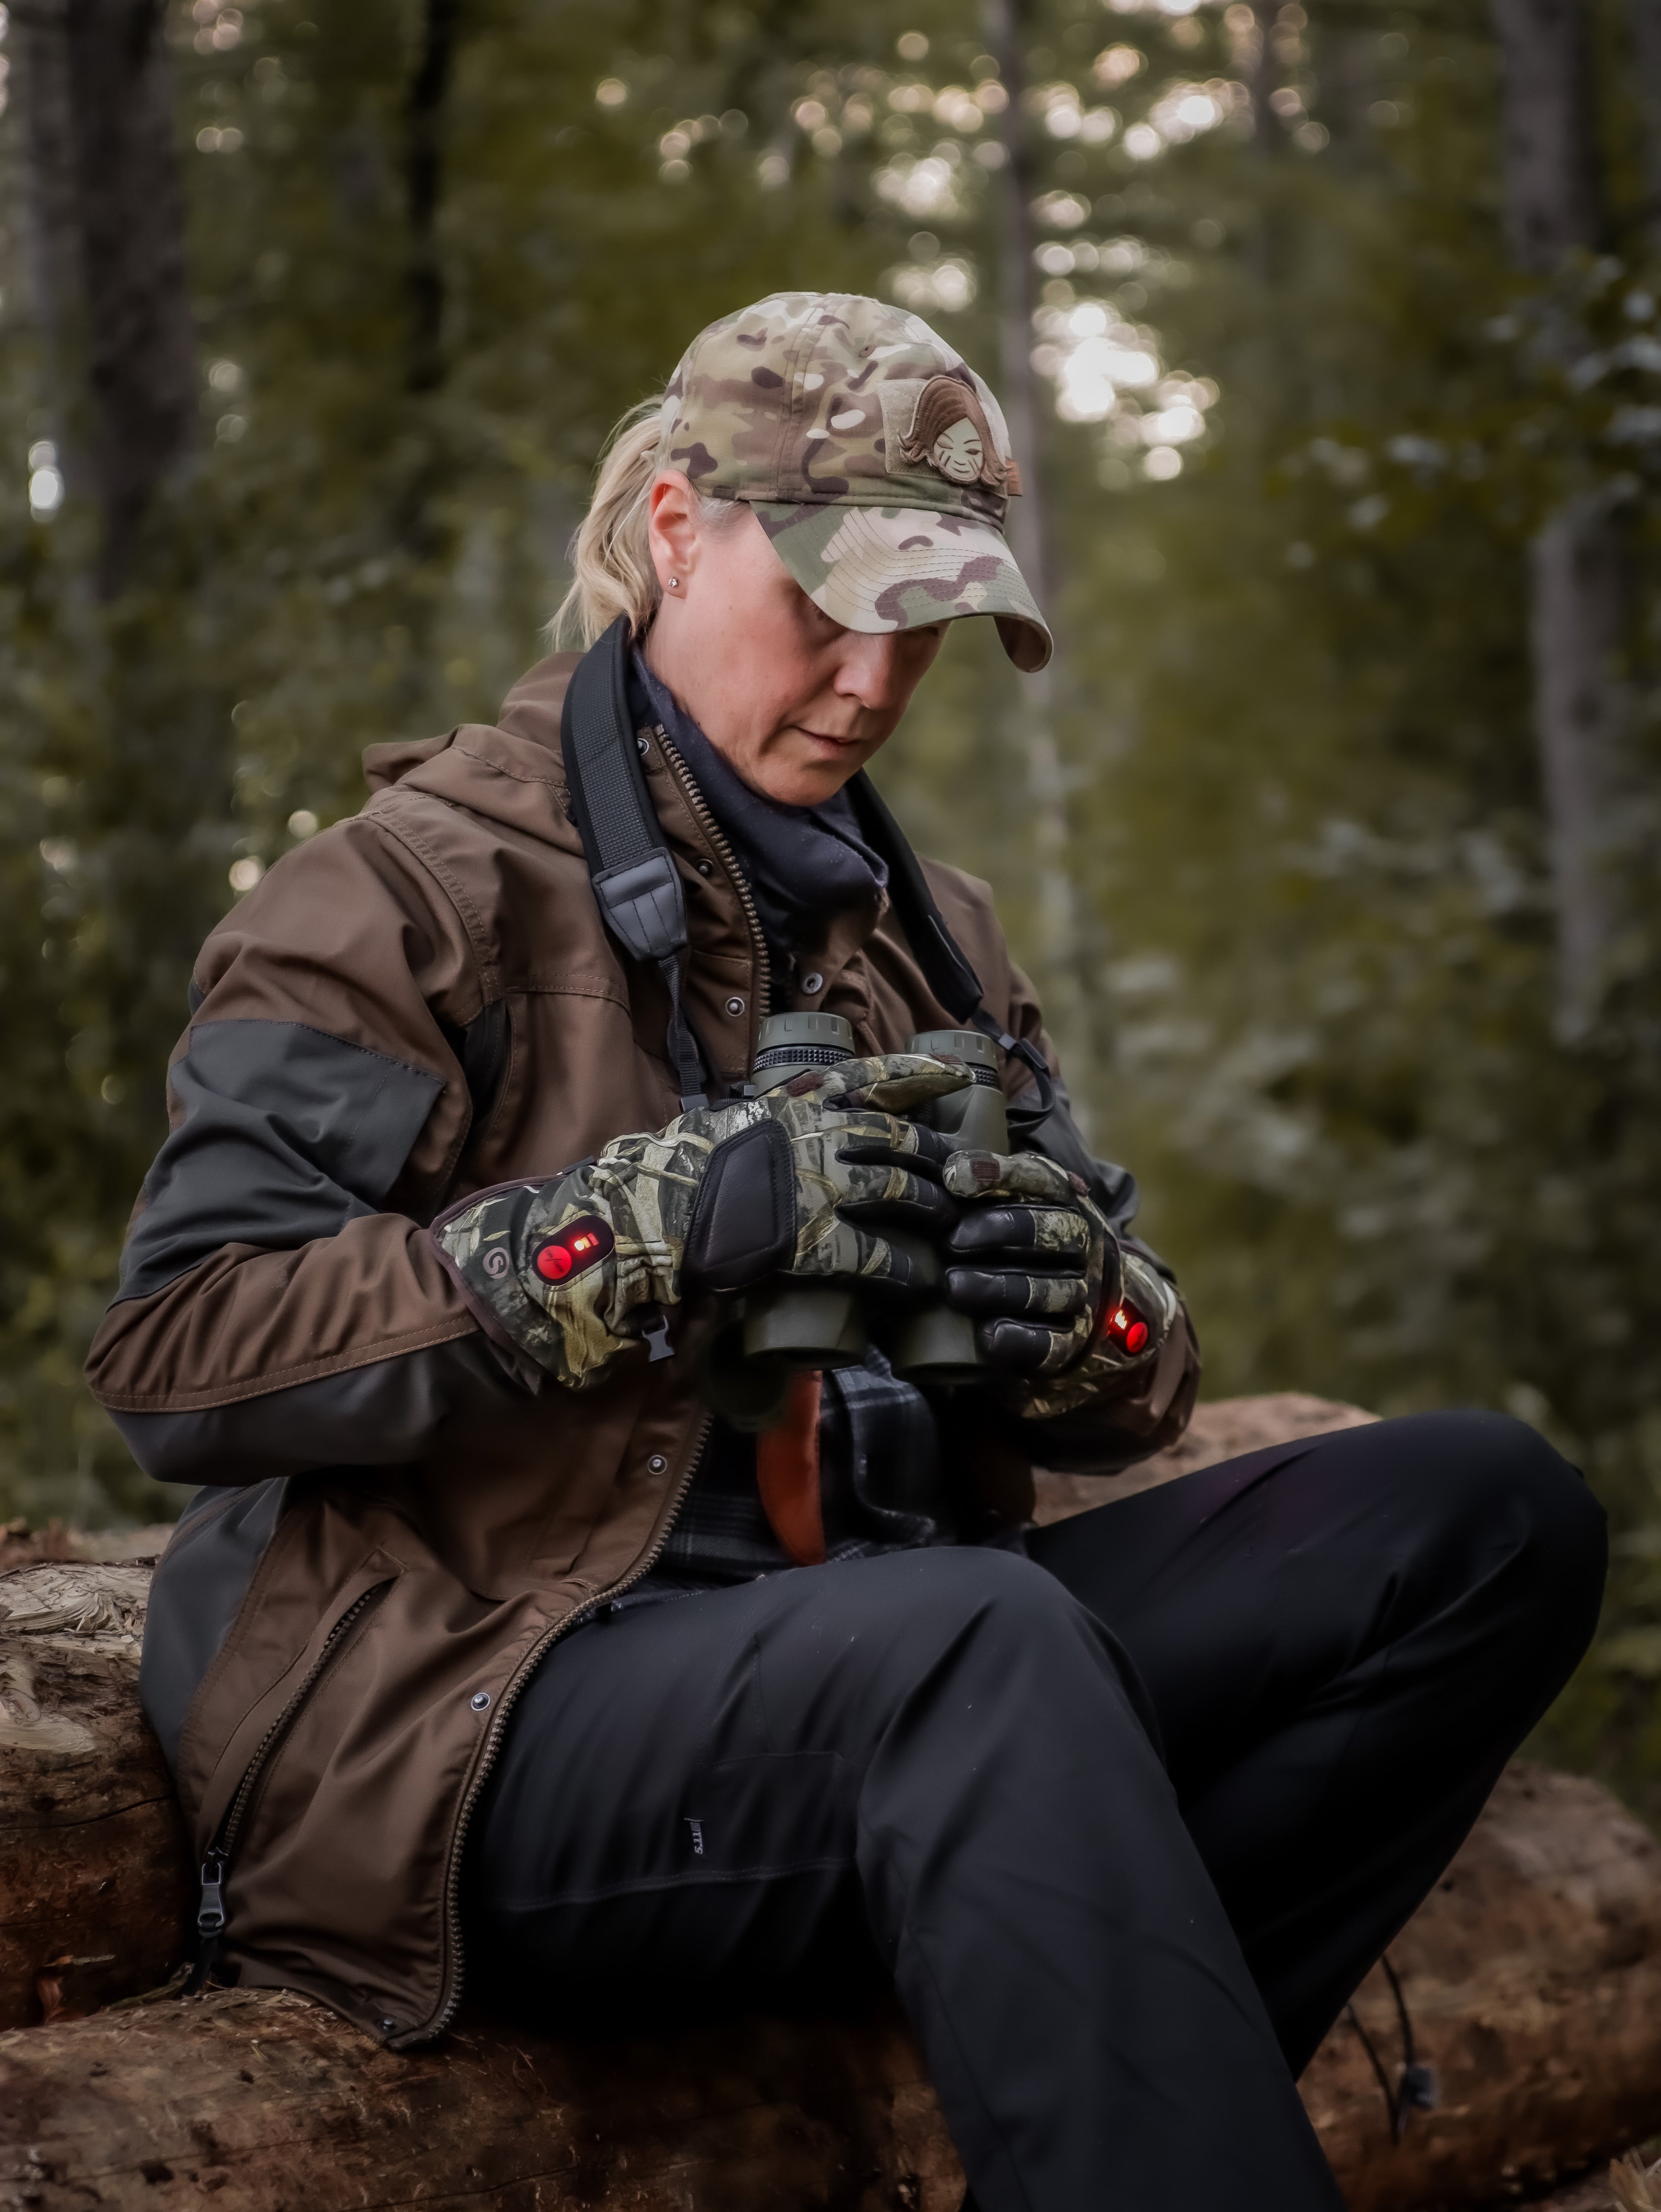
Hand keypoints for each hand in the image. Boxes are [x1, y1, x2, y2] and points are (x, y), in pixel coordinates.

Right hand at [431, 1053, 968, 1387]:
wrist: (645, 1212)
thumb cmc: (674, 1169)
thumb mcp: (725, 1123)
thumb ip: (761, 1121)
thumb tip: (774, 1120)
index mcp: (795, 1103)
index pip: (872, 1077)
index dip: (919, 1076)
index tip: (955, 1075)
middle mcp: (818, 1136)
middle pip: (902, 1140)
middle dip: (940, 1161)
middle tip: (966, 1180)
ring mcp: (820, 1187)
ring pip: (903, 1192)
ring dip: (934, 1211)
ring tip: (953, 1228)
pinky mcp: (814, 1242)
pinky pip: (880, 1256)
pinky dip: (908, 1270)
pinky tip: (926, 1281)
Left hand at [938, 1146, 1177, 1419]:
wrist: (1083, 1308)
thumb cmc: (1023, 1245)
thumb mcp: (1014, 1203)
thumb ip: (984, 1187)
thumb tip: (934, 1169)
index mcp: (1065, 1200)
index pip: (1040, 1178)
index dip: (1001, 1174)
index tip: (955, 1176)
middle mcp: (1081, 1243)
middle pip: (1049, 1232)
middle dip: (998, 1231)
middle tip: (951, 1240)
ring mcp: (1082, 1293)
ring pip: (1050, 1288)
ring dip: (1000, 1286)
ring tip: (953, 1286)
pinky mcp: (1073, 1342)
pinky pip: (1053, 1342)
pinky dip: (1021, 1339)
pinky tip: (989, 1336)